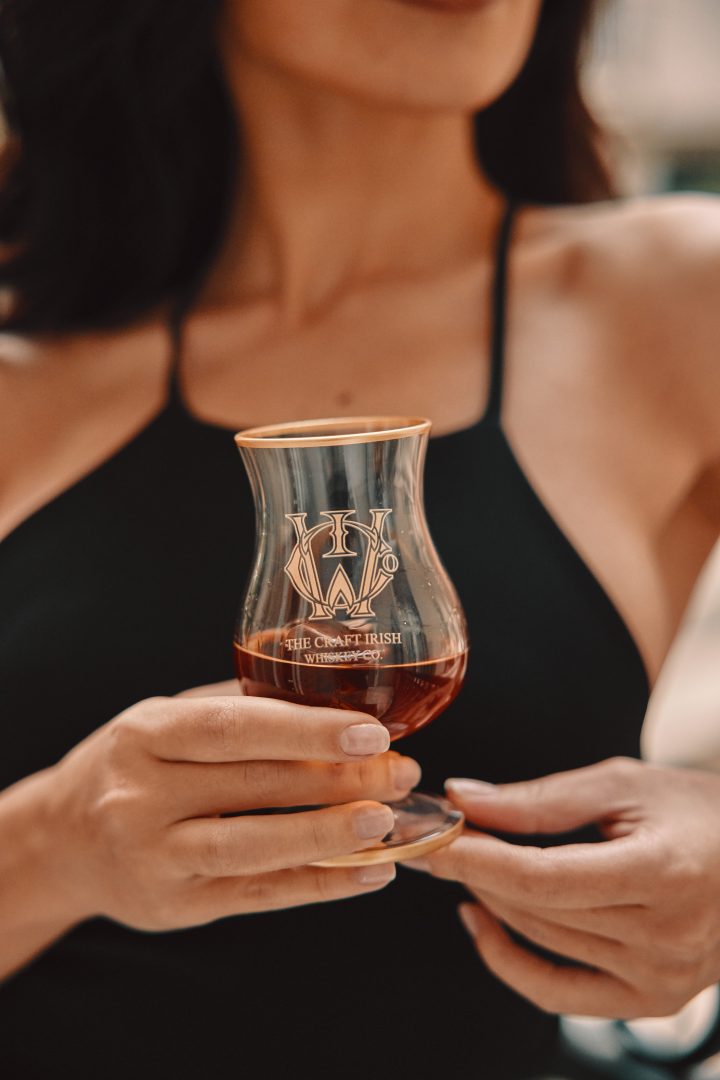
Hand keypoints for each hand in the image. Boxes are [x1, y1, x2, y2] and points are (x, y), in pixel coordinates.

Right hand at [42, 680, 419, 930]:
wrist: (62, 842)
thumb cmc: (132, 766)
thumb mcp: (165, 718)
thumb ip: (237, 700)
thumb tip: (330, 679)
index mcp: (144, 734)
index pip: (235, 728)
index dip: (306, 730)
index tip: (370, 730)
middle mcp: (140, 797)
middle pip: (254, 786)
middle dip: (338, 779)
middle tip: (401, 770)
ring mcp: (154, 858)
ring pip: (256, 847)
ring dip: (331, 835)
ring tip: (389, 821)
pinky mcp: (176, 908)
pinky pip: (259, 895)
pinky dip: (320, 884)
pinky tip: (370, 871)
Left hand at [404, 757, 719, 1018]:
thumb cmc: (692, 809)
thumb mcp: (621, 784)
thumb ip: (538, 799)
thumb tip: (463, 800)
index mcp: (663, 873)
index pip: (544, 876)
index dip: (478, 858)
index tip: (434, 836)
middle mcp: (667, 937)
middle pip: (536, 909)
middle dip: (476, 870)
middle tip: (443, 834)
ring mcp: (664, 979)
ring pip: (542, 941)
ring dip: (490, 901)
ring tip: (465, 862)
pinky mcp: (654, 1001)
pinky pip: (561, 994)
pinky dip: (511, 960)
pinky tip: (480, 921)